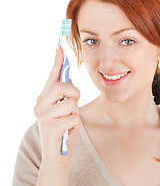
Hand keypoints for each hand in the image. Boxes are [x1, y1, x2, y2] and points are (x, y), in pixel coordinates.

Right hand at [34, 47, 80, 166]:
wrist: (56, 156)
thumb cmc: (63, 129)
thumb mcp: (65, 109)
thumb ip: (65, 95)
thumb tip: (69, 78)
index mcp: (44, 98)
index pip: (52, 76)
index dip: (58, 62)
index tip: (60, 47)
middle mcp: (40, 105)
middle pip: (63, 86)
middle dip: (74, 94)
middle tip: (72, 104)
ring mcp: (43, 117)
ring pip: (71, 103)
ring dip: (75, 113)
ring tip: (68, 121)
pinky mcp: (51, 128)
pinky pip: (73, 118)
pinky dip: (75, 125)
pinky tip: (67, 131)